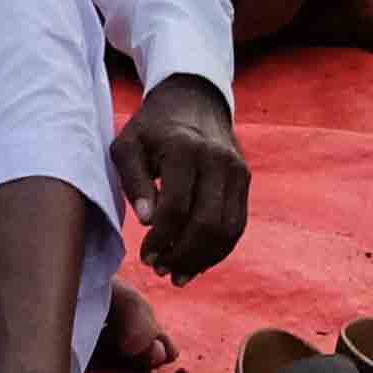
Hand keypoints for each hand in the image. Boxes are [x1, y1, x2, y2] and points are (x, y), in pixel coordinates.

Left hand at [109, 72, 247, 281]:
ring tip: (177, 272)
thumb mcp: (128, 146)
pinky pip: (237, 225)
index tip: (145, 255)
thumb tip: (148, 222)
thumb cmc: (152, 128)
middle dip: (183, 255)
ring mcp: (236, 169)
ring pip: (227, 230)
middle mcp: (216, 159)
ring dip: (202, 259)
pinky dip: (218, 250)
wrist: (192, 100)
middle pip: (207, 224)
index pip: (177, 208)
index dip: (161, 239)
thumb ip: (134, 182)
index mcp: (184, 148)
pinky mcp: (245, 179)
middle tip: (160, 268)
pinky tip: (197, 262)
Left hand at [205, 0, 327, 41]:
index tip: (199, 18)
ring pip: (269, 19)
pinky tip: (256, 21)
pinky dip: (270, 22)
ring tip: (234, 29)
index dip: (212, 10)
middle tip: (214, 29)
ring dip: (251, 29)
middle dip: (231, 26)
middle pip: (249, 14)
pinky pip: (287, 12)